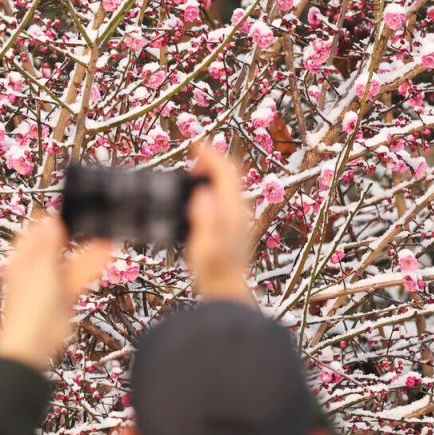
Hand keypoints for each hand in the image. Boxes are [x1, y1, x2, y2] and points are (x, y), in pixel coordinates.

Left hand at [0, 217, 112, 370]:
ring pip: (70, 261)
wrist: (34, 342)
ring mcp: (51, 283)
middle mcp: (35, 269)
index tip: (68, 210)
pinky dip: (91, 265)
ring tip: (104, 234)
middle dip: (72, 234)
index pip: (35, 233)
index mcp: (23, 259)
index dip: (50, 221)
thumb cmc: (29, 308)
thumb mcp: (40, 268)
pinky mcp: (64, 296)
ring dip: (86, 249)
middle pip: (55, 245)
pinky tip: (105, 254)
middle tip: (90, 219)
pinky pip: (78, 276)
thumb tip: (50, 220)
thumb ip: (48, 244)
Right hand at [186, 143, 254, 304]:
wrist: (227, 289)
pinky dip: (215, 186)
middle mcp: (239, 210)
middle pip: (231, 174)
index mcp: (231, 210)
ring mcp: (238, 217)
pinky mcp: (234, 225)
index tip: (196, 144)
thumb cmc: (213, 270)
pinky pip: (226, 195)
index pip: (226, 173)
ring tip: (196, 170)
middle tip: (194, 156)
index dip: (212, 155)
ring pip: (230, 184)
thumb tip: (203, 193)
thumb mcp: (204, 245)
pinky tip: (202, 194)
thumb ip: (205, 218)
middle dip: (214, 160)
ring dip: (214, 173)